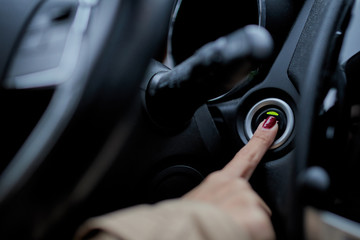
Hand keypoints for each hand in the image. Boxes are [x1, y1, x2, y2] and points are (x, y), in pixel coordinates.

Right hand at [183, 116, 277, 239]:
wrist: (181, 237)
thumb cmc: (185, 227)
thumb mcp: (197, 206)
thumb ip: (214, 199)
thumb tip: (220, 208)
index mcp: (217, 182)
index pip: (243, 157)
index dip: (260, 140)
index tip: (271, 125)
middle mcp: (233, 185)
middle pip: (253, 198)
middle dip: (247, 214)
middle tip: (228, 226)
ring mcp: (245, 196)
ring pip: (259, 215)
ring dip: (250, 228)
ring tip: (229, 232)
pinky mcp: (255, 212)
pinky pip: (265, 230)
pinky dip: (256, 237)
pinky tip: (239, 235)